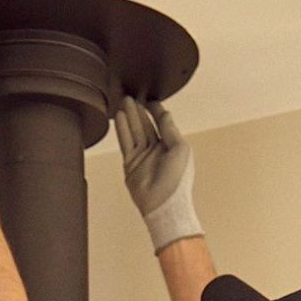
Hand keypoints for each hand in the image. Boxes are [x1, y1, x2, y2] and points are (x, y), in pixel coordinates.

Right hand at [115, 95, 202, 253]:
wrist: (164, 205)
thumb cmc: (177, 181)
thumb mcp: (180, 148)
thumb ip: (170, 129)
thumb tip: (164, 113)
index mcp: (171, 146)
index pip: (162, 123)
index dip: (156, 110)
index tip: (149, 99)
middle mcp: (156, 150)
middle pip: (145, 125)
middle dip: (139, 110)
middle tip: (132, 96)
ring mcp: (142, 157)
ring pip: (134, 131)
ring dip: (129, 116)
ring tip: (124, 101)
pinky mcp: (130, 164)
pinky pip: (126, 143)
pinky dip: (122, 129)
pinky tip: (120, 117)